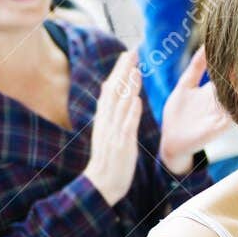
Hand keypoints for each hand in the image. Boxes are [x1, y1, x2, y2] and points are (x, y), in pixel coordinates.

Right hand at [83, 52, 144, 204]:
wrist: (101, 184)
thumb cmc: (107, 158)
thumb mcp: (105, 128)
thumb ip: (107, 107)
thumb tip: (106, 86)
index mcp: (104, 118)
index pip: (110, 89)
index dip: (118, 71)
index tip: (127, 53)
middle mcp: (107, 122)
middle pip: (114, 92)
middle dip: (123, 71)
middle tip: (132, 52)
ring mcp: (113, 133)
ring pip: (120, 106)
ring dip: (128, 88)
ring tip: (136, 70)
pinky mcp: (121, 145)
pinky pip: (126, 127)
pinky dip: (130, 113)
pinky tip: (136, 101)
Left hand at [158, 47, 229, 172]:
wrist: (171, 140)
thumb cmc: (178, 114)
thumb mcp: (185, 85)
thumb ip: (195, 67)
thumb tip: (205, 44)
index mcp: (213, 91)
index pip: (230, 74)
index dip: (236, 62)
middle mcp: (220, 102)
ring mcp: (221, 115)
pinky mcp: (218, 128)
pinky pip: (232, 117)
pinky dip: (237, 108)